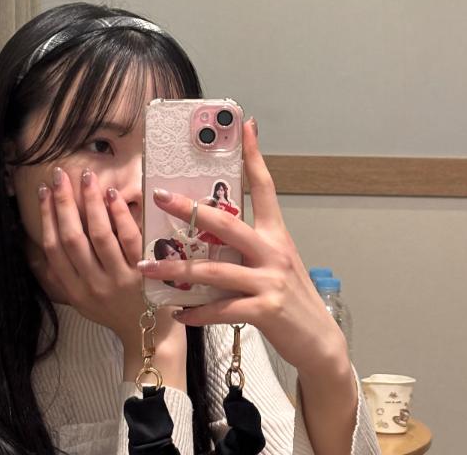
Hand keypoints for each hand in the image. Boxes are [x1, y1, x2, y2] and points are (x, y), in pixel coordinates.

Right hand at [33, 167, 186, 390]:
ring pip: (100, 235)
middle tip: (60, 175)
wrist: (150, 334)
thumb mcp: (82, 301)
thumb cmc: (115, 311)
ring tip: (86, 177)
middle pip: (73, 238)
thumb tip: (39, 249)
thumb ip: (62, 278)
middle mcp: (93, 285)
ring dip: (91, 203)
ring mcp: (119, 279)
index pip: (54, 249)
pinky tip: (113, 194)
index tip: (44, 192)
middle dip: (63, 203)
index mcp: (74, 290)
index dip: (46, 218)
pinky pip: (130, 238)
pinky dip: (120, 214)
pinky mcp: (145, 271)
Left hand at [138, 119, 348, 374]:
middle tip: (160, 195)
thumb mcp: (275, 262)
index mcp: (275, 234)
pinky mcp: (265, 310)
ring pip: (214, 270)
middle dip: (190, 209)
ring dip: (177, 268)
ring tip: (148, 266)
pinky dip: (196, 311)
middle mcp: (272, 251)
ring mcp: (269, 280)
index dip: (254, 156)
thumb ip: (249, 244)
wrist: (318, 340)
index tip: (245, 127)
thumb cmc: (289, 297)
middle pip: (227, 223)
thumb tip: (214, 227)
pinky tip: (178, 312)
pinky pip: (221, 309)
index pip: (264, 187)